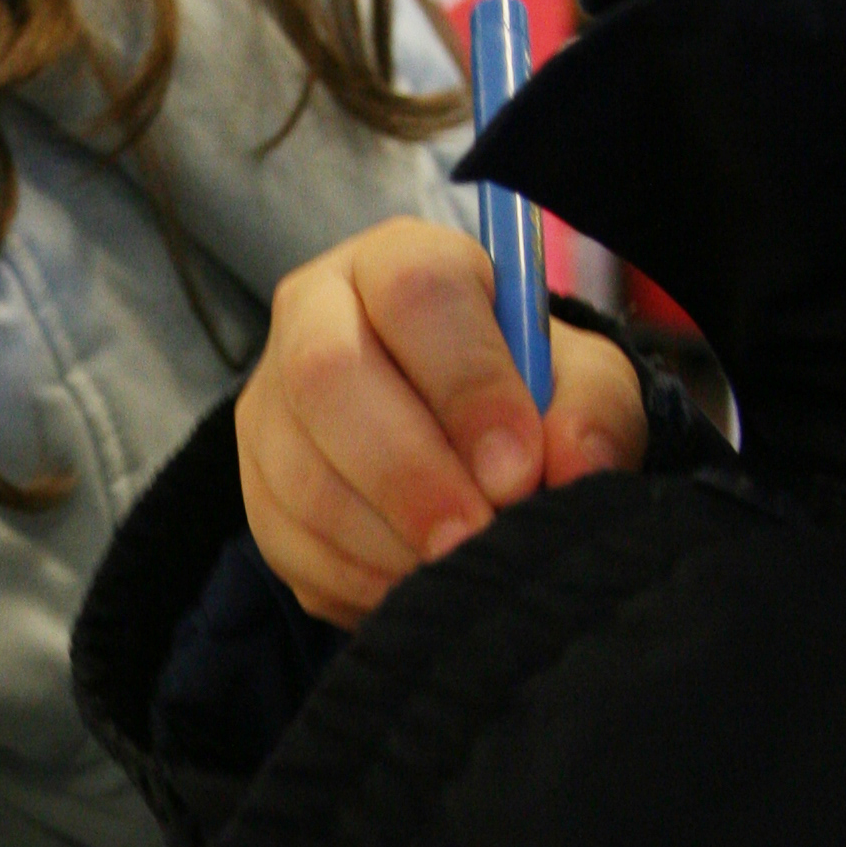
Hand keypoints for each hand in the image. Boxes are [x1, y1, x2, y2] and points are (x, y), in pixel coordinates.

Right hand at [235, 219, 647, 625]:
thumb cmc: (523, 394)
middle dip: (408, 472)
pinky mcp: (254, 485)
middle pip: (326, 377)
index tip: (519, 468)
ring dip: (386, 540)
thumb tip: (572, 466)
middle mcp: (314, 315)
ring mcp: (270, 403)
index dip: (467, 385)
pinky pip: (287, 544)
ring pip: (300, 475)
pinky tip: (417, 585)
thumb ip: (592, 410)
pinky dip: (359, 581)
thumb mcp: (582, 382)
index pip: (416, 295)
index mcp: (398, 261)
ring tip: (458, 567)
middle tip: (475, 535)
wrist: (460, 437)